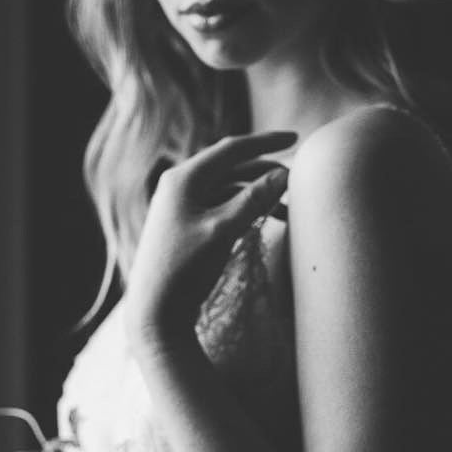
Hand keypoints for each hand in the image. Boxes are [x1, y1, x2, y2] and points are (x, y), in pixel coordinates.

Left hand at [123, 130, 294, 352]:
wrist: (155, 312)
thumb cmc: (184, 270)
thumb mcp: (223, 231)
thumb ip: (254, 199)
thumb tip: (283, 173)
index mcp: (183, 179)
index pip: (231, 149)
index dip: (266, 142)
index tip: (296, 139)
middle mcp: (179, 186)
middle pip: (230, 167)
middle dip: (264, 171)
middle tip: (296, 179)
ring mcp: (181, 207)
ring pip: (227, 189)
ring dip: (257, 194)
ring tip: (287, 209)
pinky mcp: (185, 227)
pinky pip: (221, 207)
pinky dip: (244, 210)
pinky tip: (264, 221)